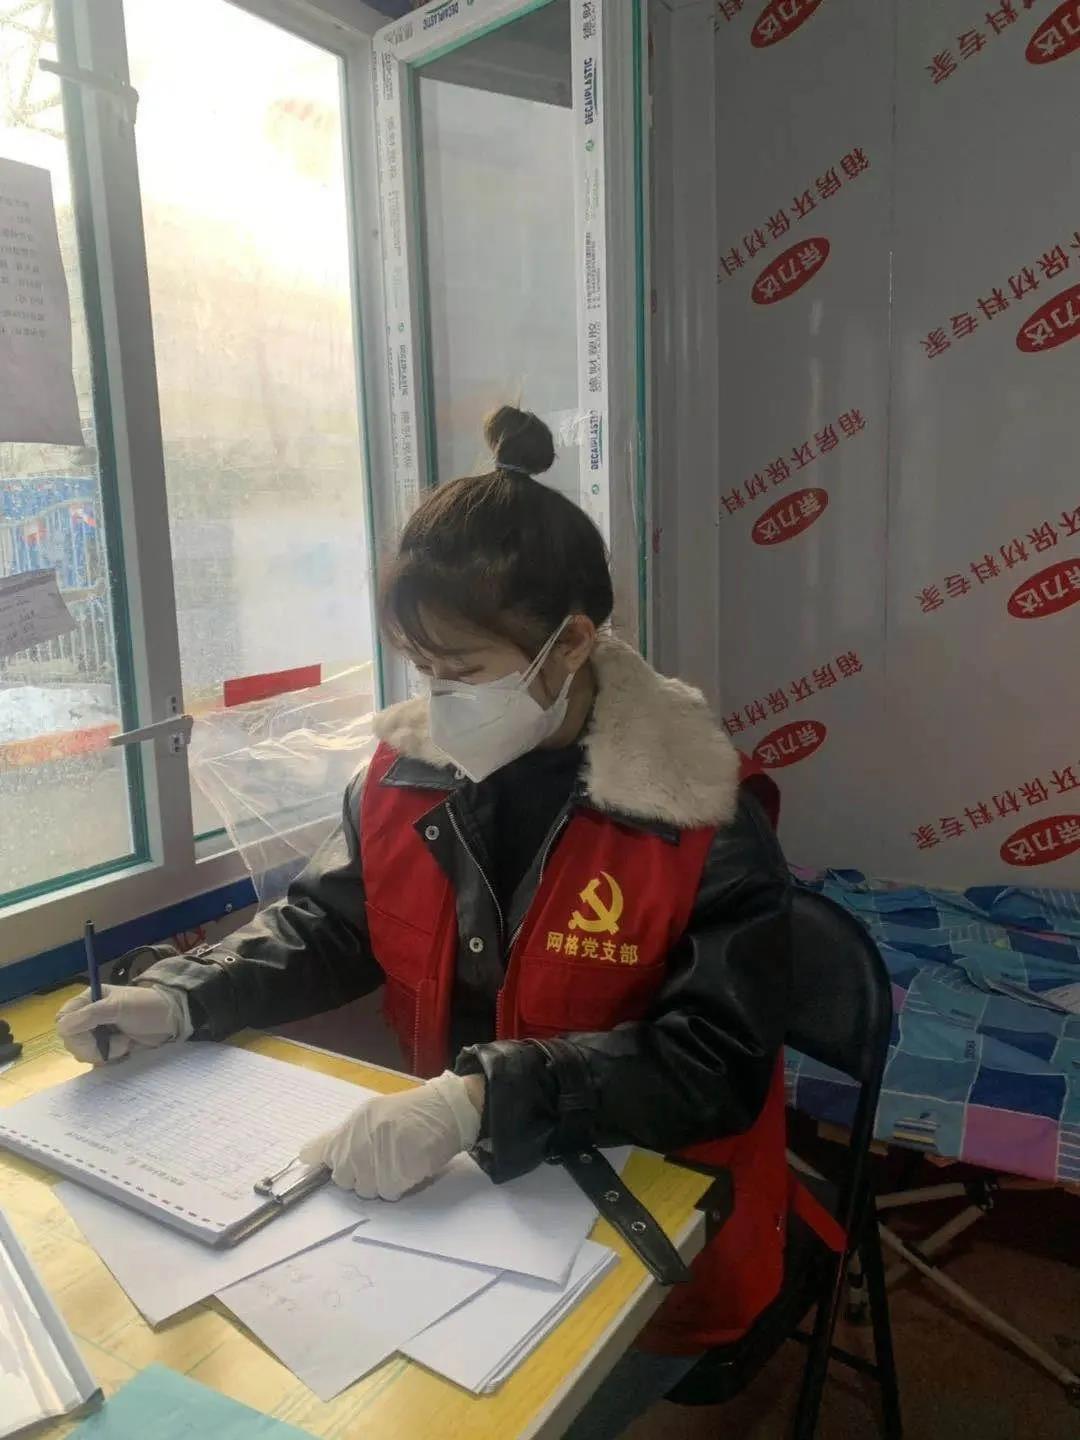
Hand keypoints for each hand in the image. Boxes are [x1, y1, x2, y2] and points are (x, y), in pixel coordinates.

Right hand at [56, 983, 192, 1063]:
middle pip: (71, 1041)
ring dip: (105, 1053)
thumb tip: (61, 1027)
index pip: (63, 1020)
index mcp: (88, 1000)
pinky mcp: (108, 1047)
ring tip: (125, 1044)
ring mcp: (98, 1034)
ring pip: (83, 1053)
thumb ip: (90, 1016)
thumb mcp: (119, 1007)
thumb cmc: (146, 1006)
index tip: (93, 1035)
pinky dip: (110, 1059)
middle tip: (118, 1043)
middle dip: (92, 1047)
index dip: (73, 1032)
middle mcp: (89, 1017)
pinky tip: (125, 1051)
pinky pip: (97, 1060)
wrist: (172, 1019)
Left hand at [299, 1070, 483, 1200]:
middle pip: (343, 1178)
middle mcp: (361, 1137)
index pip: (322, 1151)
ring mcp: (379, 1154)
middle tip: (381, 1162)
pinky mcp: (398, 1169)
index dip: (322, 1163)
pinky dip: (400, 1185)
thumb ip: (343, 1137)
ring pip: (366, 1189)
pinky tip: (410, 1167)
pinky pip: (389, 1192)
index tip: (325, 1168)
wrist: (448, 1110)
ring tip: (399, 1162)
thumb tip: (305, 1156)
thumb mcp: (373, 1115)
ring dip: (381, 1183)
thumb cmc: (412, 1113)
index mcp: (354, 1122)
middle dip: (360, 1176)